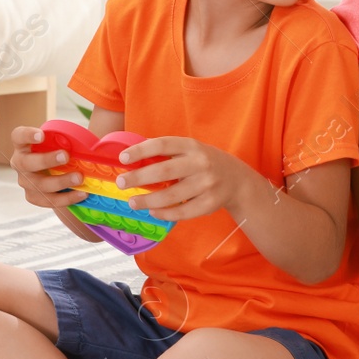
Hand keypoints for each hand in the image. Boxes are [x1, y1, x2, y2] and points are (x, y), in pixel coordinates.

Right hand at [8, 125, 90, 210]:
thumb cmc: (58, 153)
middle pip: (27, 163)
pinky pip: (49, 200)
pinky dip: (67, 198)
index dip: (27, 135)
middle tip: (65, 156)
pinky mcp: (34, 197)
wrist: (55, 173)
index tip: (41, 135)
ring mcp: (25, 182)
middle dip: (47, 160)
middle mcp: (20, 163)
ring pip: (40, 185)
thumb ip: (66, 141)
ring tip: (79, 177)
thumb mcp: (58, 144)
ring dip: (61, 181)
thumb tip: (94, 143)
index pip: (18, 136)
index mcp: (23, 145)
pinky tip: (82, 193)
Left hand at [112, 136, 256, 221]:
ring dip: (148, 200)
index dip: (141, 151)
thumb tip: (133, 161)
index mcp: (192, 146)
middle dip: (139, 177)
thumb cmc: (205, 163)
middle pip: (164, 171)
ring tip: (133, 202)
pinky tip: (153, 212)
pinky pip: (183, 212)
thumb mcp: (191, 150)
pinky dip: (165, 213)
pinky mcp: (210, 203)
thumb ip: (168, 154)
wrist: (237, 180)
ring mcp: (207, 184)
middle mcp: (201, 163)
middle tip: (121, 183)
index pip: (163, 144)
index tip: (122, 158)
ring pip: (172, 195)